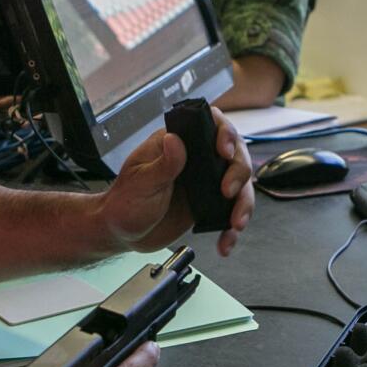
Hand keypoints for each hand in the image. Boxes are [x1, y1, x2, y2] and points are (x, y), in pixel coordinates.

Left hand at [94, 106, 255, 256]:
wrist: (123, 233)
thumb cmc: (125, 203)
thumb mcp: (141, 183)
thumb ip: (162, 165)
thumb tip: (174, 140)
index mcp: (177, 144)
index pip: (210, 124)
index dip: (224, 133)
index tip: (224, 152)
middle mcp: (196, 159)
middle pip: (234, 154)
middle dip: (238, 172)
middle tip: (228, 192)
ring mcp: (205, 182)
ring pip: (239, 185)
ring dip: (243, 204)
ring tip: (235, 224)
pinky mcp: (209, 205)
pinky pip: (230, 212)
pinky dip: (232, 228)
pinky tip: (226, 242)